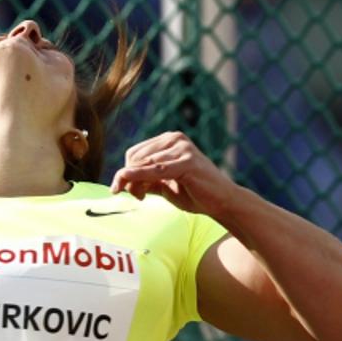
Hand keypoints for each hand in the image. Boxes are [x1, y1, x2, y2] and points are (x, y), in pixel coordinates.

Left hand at [110, 131, 240, 218]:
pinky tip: (131, 186)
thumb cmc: (193, 192)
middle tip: (138, 197)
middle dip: (129, 180)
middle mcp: (175, 139)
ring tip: (143, 197)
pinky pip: (155, 170)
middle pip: (135, 158)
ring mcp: (182, 148)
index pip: (134, 153)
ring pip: (143, 165)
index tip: (129, 191)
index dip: (126, 173)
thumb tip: (120, 180)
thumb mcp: (163, 184)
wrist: (221, 202)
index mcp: (169, 140)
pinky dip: (139, 177)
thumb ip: (144, 180)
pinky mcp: (187, 161)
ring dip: (136, 185)